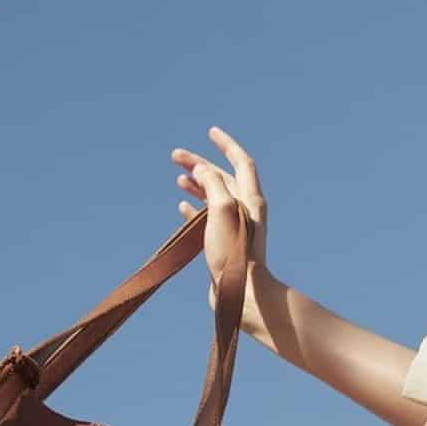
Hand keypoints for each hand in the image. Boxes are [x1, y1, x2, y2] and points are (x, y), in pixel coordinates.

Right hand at [172, 127, 281, 343]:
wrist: (242, 293)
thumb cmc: (235, 253)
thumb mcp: (222, 210)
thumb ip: (213, 184)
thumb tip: (203, 170)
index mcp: (251, 199)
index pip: (241, 161)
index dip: (226, 144)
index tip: (211, 132)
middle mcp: (246, 210)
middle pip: (222, 178)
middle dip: (200, 164)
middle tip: (175, 156)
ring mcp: (235, 227)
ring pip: (214, 197)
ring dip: (197, 185)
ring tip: (179, 179)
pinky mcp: (225, 244)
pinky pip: (208, 219)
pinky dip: (195, 208)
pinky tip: (182, 206)